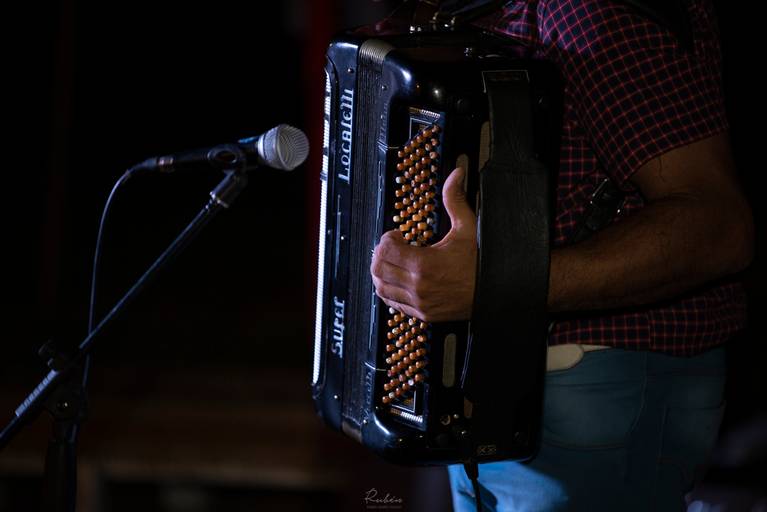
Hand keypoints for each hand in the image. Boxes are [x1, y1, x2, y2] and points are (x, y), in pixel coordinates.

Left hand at [370, 167, 476, 321]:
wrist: (495, 294)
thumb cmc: (481, 264)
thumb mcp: (468, 228)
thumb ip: (455, 200)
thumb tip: (455, 176)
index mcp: (424, 265)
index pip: (385, 250)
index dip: (387, 238)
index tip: (398, 235)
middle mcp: (418, 286)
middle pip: (378, 269)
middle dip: (381, 254)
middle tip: (393, 247)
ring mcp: (418, 303)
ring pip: (381, 288)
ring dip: (382, 273)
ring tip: (394, 263)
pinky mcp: (422, 314)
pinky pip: (393, 303)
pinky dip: (390, 290)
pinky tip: (401, 280)